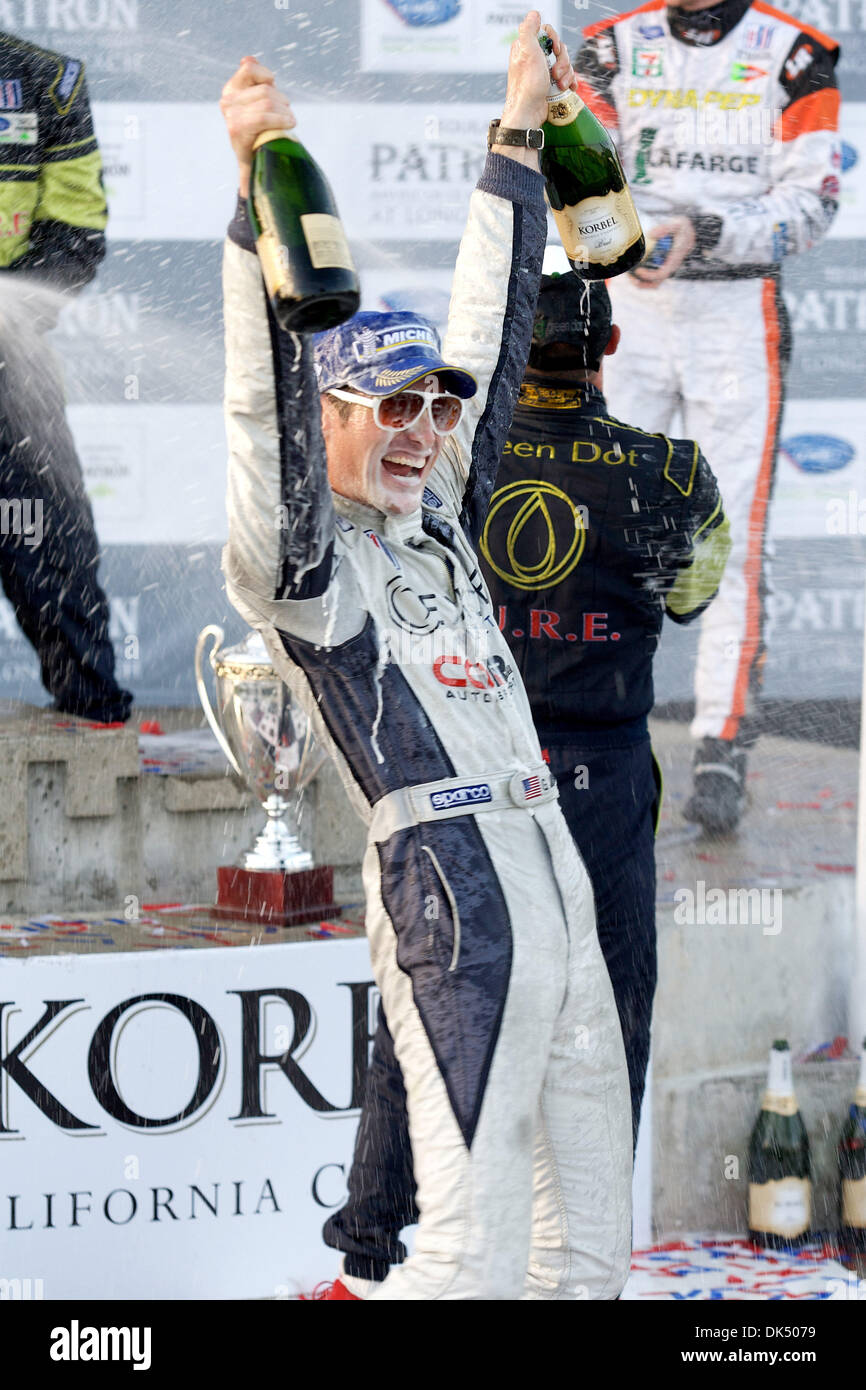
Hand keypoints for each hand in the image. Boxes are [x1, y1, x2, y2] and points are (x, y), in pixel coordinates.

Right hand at [220, 56, 295, 197]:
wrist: (256, 164)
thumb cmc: (260, 132)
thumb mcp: (258, 102)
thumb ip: (253, 79)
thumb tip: (248, 58)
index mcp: (231, 89)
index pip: (250, 68)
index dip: (268, 76)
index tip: (275, 90)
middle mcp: (227, 100)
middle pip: (265, 89)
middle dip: (282, 101)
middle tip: (287, 114)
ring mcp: (230, 114)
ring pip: (267, 102)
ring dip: (285, 113)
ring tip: (289, 121)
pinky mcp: (236, 129)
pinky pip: (263, 117)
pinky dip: (281, 120)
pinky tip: (290, 124)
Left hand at [497, 10, 575, 167]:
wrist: (528, 113)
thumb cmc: (527, 86)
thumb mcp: (528, 52)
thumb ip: (529, 30)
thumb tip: (534, 14)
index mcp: (526, 47)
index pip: (547, 33)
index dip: (556, 40)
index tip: (556, 51)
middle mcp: (534, 58)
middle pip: (559, 49)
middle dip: (562, 61)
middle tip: (556, 73)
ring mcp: (542, 72)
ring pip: (564, 64)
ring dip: (567, 74)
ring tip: (560, 85)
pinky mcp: (549, 85)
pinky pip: (565, 77)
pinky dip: (569, 82)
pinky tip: (568, 88)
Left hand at [630, 215, 696, 286]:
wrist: (686, 233)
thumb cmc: (681, 228)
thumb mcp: (677, 224)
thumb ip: (665, 228)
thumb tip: (651, 235)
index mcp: (675, 259)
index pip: (662, 273)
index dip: (649, 275)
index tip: (638, 271)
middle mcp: (670, 267)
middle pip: (656, 283)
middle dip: (642, 284)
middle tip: (630, 278)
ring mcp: (665, 269)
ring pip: (652, 283)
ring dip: (640, 283)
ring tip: (629, 276)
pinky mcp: (660, 267)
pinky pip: (650, 277)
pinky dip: (640, 277)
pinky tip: (631, 271)